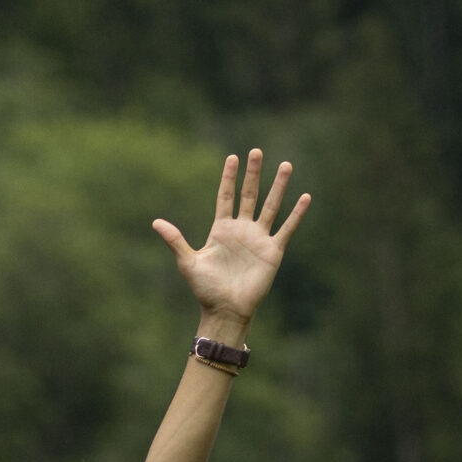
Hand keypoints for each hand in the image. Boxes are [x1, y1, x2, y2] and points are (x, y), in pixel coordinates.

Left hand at [153, 149, 309, 335]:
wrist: (225, 310)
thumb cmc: (205, 289)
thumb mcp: (188, 262)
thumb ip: (175, 240)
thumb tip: (155, 222)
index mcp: (221, 230)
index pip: (226, 197)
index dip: (229, 178)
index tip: (232, 157)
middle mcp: (241, 230)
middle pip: (249, 195)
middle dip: (252, 174)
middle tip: (256, 151)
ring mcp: (258, 238)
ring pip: (270, 206)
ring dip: (278, 186)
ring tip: (285, 165)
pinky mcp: (272, 251)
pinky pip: (286, 228)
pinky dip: (296, 214)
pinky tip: (305, 197)